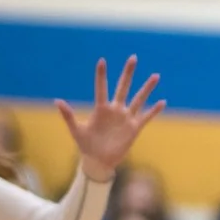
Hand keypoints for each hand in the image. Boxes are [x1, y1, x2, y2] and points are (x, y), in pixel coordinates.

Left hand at [57, 57, 164, 180]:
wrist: (98, 161)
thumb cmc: (86, 145)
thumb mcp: (76, 130)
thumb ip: (68, 116)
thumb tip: (57, 100)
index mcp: (101, 109)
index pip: (102, 88)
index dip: (101, 76)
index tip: (102, 60)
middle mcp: (115, 110)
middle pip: (123, 88)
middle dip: (128, 73)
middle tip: (133, 57)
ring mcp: (126, 118)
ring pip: (138, 99)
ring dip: (147, 88)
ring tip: (156, 75)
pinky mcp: (134, 129)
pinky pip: (146, 117)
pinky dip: (154, 110)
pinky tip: (163, 102)